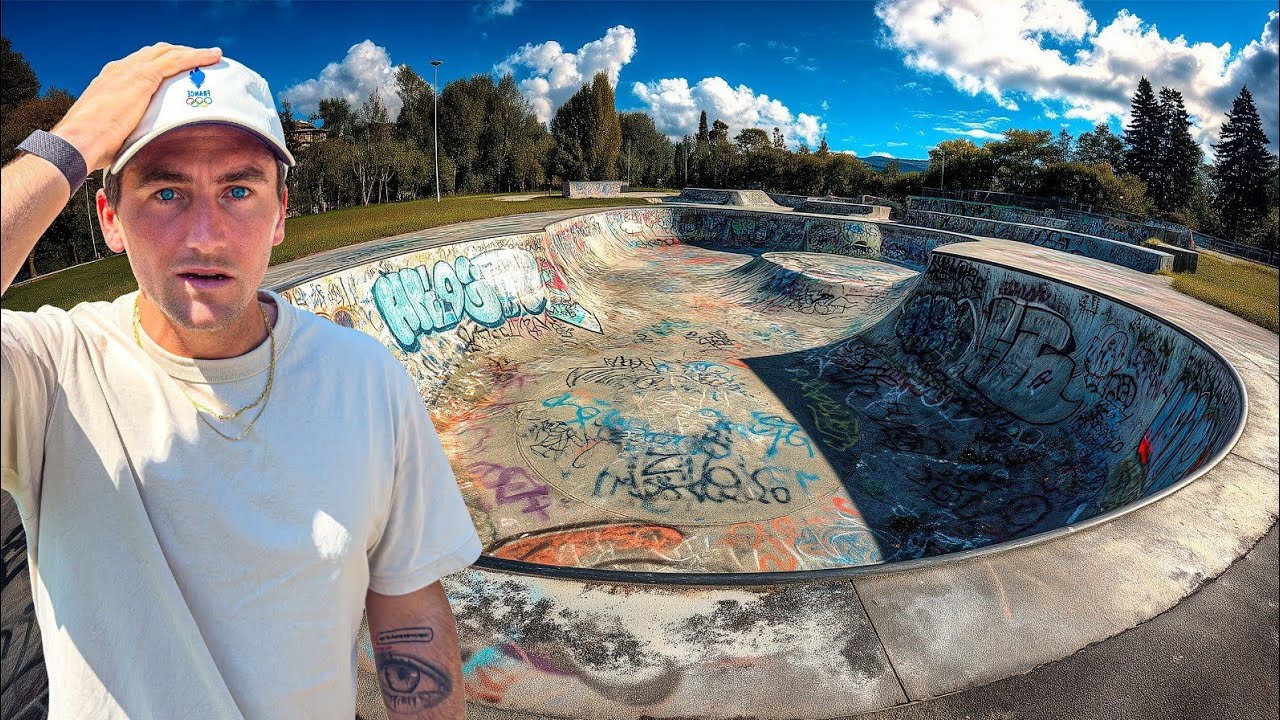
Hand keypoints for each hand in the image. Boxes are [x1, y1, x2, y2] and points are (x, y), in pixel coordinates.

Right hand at [51, 43, 221, 171]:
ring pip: (168, 53)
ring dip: (192, 53)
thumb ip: (128, 132)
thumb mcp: (112, 133)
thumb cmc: (92, 146)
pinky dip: (196, 57)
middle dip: (178, 54)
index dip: (160, 64)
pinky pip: (176, 61)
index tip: (177, 71)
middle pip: (155, 54)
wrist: (79, 140)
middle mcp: (120, 70)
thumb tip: (140, 150)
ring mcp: (131, 71)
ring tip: (212, 56)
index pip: (140, 64)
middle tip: (199, 61)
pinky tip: (212, 58)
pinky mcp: (143, 77)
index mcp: (110, 81)